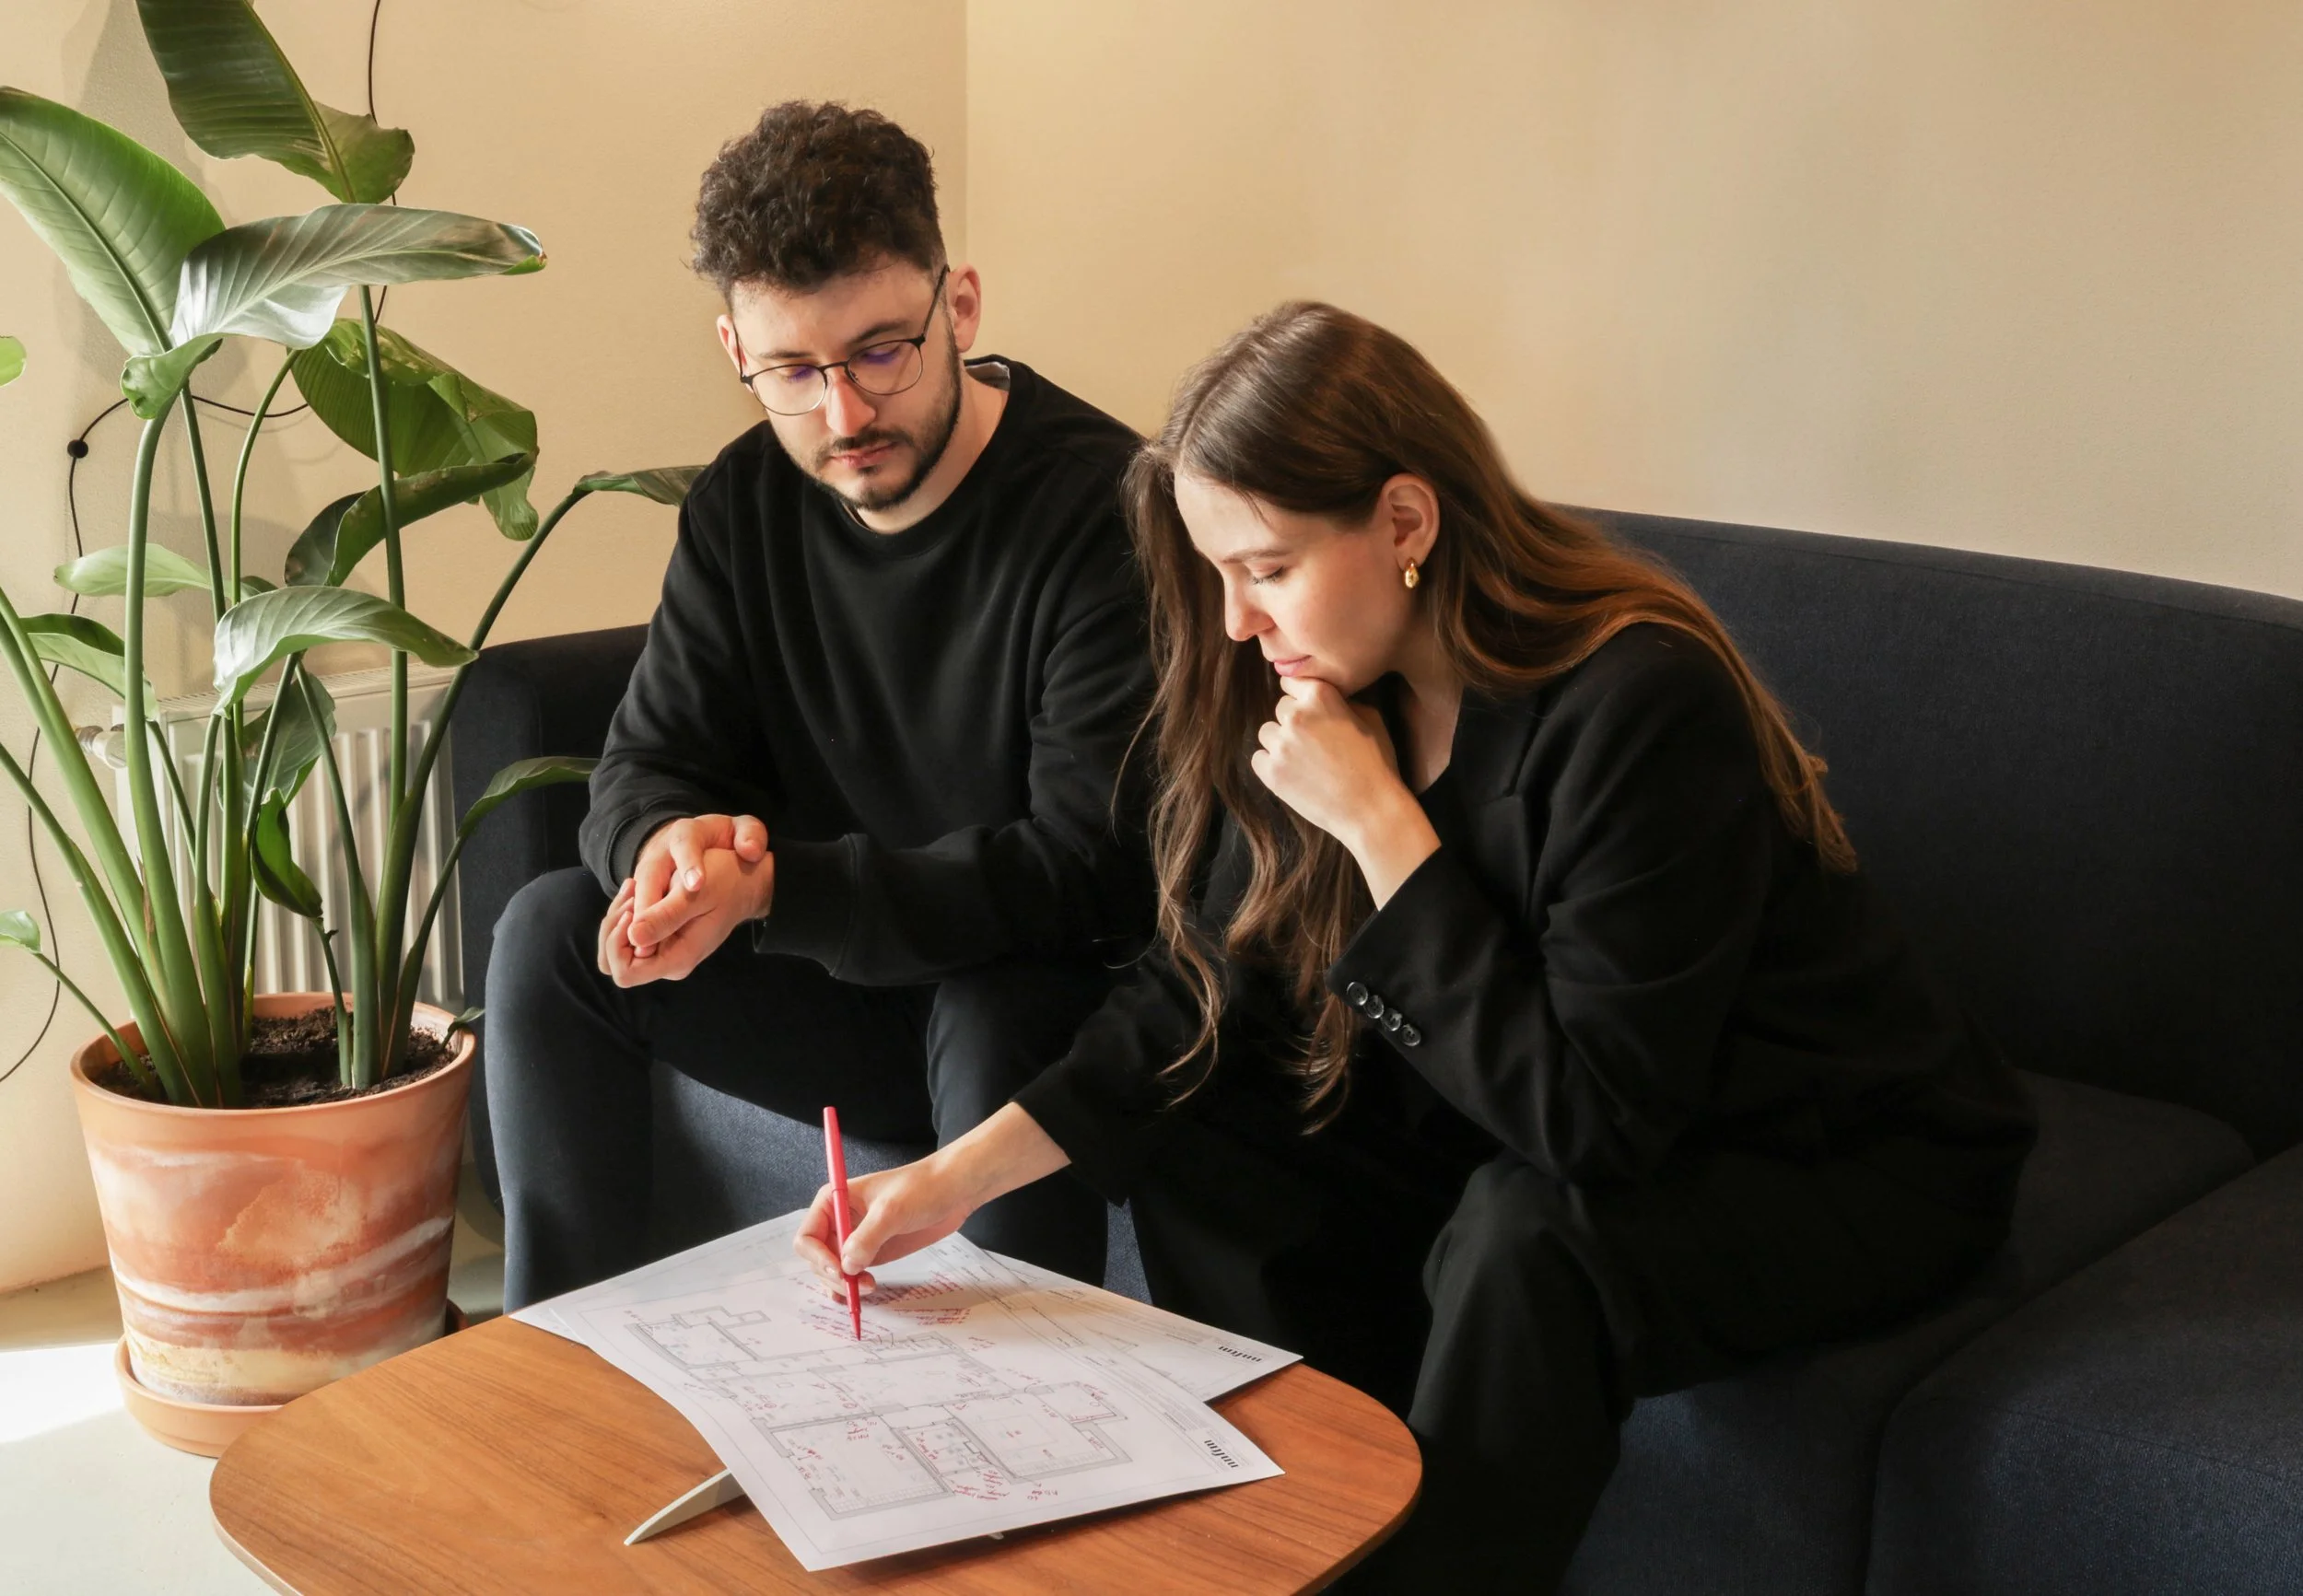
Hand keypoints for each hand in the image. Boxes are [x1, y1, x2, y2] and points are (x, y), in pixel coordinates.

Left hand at [599, 826, 772, 987]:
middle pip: (614, 964)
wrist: (744, 882)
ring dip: (615, 919)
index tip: (632, 910)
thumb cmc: (725, 883)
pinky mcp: (661, 941)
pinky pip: (627, 937)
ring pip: (615, 951)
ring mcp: (664, 954)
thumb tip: (634, 938)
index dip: (618, 944)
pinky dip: (623, 914)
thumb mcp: (696, 894)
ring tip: (633, 887)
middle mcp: (669, 963)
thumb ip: (666, 917)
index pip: (625, 972)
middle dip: (613, 929)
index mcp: (678, 958)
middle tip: (631, 893)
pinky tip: (635, 890)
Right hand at [792, 1104, 1072, 1298]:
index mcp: (834, 1200)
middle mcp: (839, 1220)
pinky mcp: (872, 1251)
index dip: (818, 1258)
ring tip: (865, 1291)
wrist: (954, 1191)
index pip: (807, 1237)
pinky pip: (852, 1274)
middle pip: (817, 1259)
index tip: (841, 1272)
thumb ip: (867, 1238)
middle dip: (832, 1275)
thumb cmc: (922, 1189)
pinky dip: (852, 1287)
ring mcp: (855, 1238)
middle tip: (858, 1286)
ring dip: (842, 1286)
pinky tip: (863, 1293)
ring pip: (832, 1271)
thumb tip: (847, 1267)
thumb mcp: (892, 1211)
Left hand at [1250, 676, 1440, 906]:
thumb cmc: (1376, 763)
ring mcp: (1280, 744)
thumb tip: (1322, 695)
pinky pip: (1259, 758)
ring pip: (1267, 733)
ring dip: (1281, 743)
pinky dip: (1271, 765)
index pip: (1291, 681)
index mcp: (1320, 695)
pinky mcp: (1270, 772)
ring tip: (1305, 761)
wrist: (1370, 809)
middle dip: (1295, 721)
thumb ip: (1341, 700)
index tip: (1310, 710)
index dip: (1301, 696)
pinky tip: (1294, 774)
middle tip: (1315, 742)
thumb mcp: (1370, 719)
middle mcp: (1295, 715)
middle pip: (1281, 708)